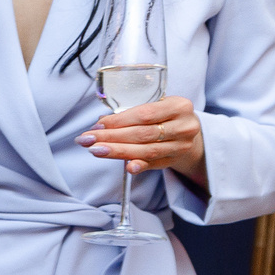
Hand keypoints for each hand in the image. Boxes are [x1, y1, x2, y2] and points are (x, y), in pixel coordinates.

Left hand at [82, 95, 206, 179]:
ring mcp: (181, 146)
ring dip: (118, 151)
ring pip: (146, 150)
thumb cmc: (164, 115)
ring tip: (95, 150)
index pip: (144, 114)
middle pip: (142, 134)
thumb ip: (131, 113)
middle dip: (111, 137)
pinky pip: (154, 164)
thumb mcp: (155, 106)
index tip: (97, 125)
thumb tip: (101, 121)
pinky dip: (139, 166)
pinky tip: (127, 167)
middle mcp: (184, 126)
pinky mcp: (175, 160)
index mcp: (179, 106)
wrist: (187, 132)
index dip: (118, 121)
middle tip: (87, 140)